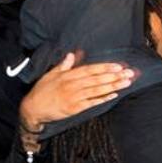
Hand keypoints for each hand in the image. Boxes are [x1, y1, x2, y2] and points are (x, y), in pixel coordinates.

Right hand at [18, 52, 135, 132]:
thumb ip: (64, 65)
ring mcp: (74, 97)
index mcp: (67, 75)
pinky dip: (103, 99)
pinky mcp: (74, 108)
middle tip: (129, 73)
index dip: (104, 67)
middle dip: (114, 76)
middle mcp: (72, 85)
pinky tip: (114, 95)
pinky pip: (92, 103)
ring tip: (126, 83)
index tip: (118, 66)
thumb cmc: (42, 90)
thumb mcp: (51, 74)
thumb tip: (72, 54)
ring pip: (96, 90)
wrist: (32, 108)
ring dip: (113, 86)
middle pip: (96, 79)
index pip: (89, 69)